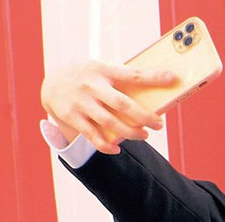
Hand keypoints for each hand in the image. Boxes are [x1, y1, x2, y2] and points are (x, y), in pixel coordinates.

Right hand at [40, 60, 174, 153]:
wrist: (52, 83)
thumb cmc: (88, 78)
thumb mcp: (102, 71)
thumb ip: (123, 80)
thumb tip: (154, 93)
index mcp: (103, 69)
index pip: (133, 74)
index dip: (154, 77)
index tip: (172, 78)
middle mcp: (91, 85)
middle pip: (123, 104)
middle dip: (144, 116)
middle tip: (159, 124)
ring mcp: (81, 102)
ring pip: (110, 122)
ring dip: (130, 132)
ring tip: (144, 135)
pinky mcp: (71, 116)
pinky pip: (92, 135)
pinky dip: (106, 145)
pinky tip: (117, 149)